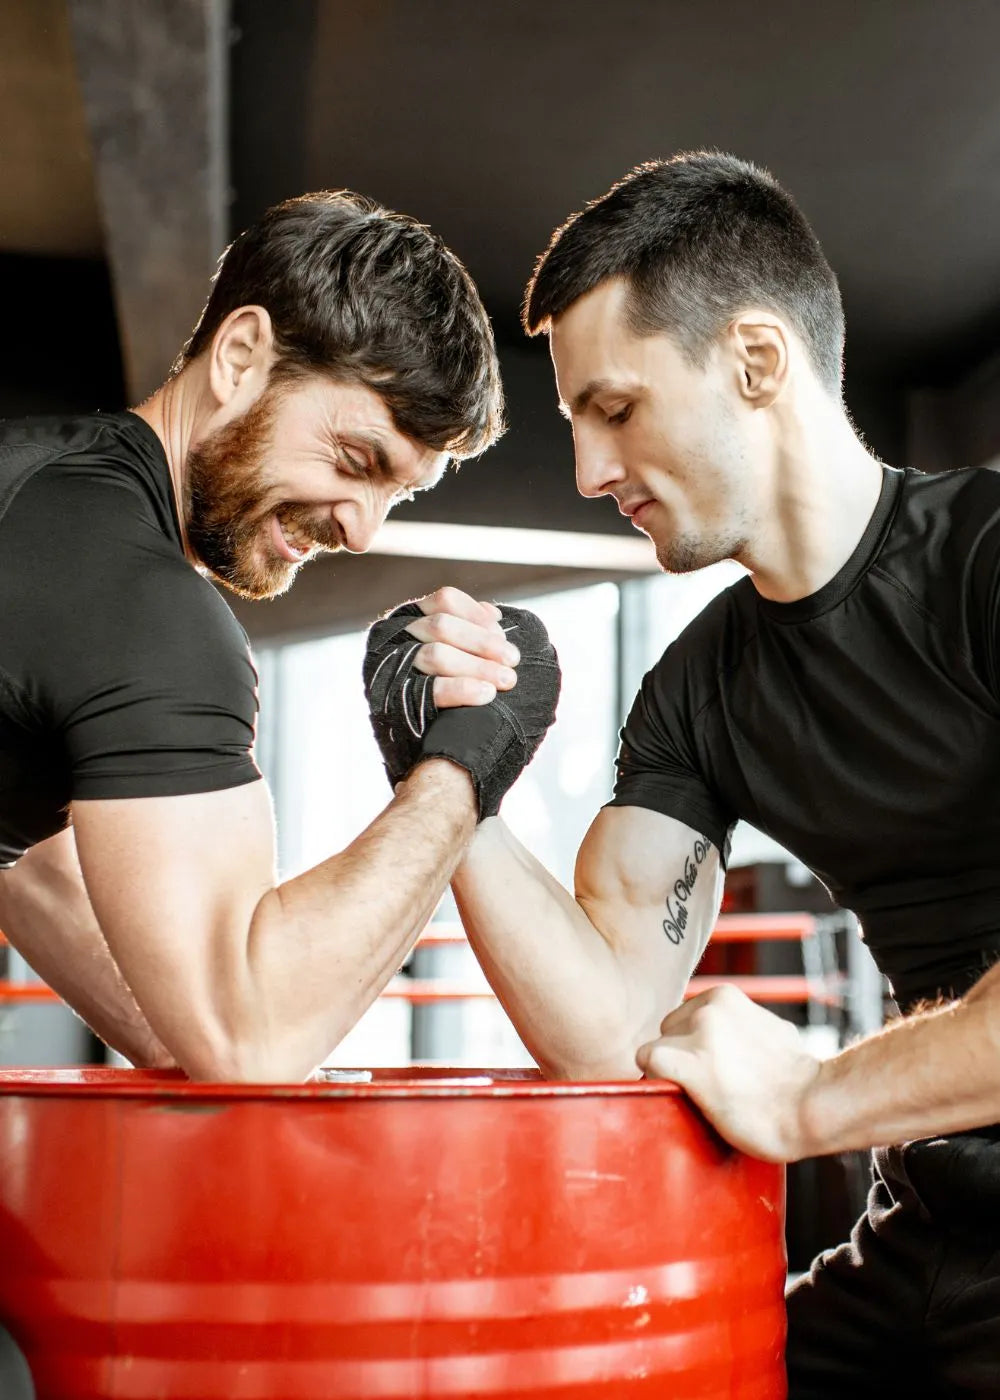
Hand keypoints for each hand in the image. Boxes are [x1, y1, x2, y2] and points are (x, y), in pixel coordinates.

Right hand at [364, 596, 559, 817]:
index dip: (476, 614)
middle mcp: (391, 643)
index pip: (443, 601)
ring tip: (507, 681)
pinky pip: (430, 689)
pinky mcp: (390, 704)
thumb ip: (468, 640)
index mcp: (407, 623)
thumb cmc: (455, 712)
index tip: (502, 630)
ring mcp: (388, 673)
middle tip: (514, 660)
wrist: (437, 770)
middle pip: (442, 626)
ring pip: (436, 654)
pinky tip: (487, 695)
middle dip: (484, 643)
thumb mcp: (458, 666)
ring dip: (479, 665)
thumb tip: (494, 614)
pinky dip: (462, 688)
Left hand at [636, 985, 821, 1162]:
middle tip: (711, 1082)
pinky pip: (648, 1061)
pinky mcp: (689, 1063)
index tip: (714, 1068)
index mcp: (725, 996)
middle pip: (668, 1031)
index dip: (692, 1045)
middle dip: (682, 1054)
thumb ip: (741, 1025)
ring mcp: (699, 1034)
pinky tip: (683, 1094)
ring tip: (707, 1092)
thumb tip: (732, 1039)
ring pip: (657, 1048)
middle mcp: (709, 1008)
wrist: (812, 1106)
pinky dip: (658, 1079)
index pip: (685, 1017)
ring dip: (673, 1070)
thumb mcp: (770, 1031)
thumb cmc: (796, 1080)